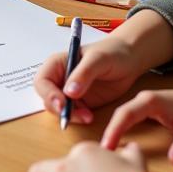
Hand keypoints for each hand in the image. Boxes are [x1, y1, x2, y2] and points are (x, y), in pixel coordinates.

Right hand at [34, 9, 172, 124]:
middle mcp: (60, 78)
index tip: (61, 104)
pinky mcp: (81, 103)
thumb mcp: (98, 59)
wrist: (130, 60)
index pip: (42, 81)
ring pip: (59, 109)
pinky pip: (73, 115)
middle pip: (48, 98)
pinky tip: (90, 117)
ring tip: (87, 117)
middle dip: (58, 109)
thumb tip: (69, 92)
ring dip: (70, 116)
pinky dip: (78, 119)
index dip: (48, 94)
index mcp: (57, 64)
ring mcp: (69, 92)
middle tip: (71, 117)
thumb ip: (83, 74)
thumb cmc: (112, 52)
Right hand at [100, 86, 172, 164]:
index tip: (107, 146)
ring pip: (121, 116)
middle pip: (119, 114)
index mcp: (150, 101)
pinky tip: (116, 143)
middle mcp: (143, 99)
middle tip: (101, 152)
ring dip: (113, 130)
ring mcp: (143, 103)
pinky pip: (127, 118)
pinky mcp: (145, 109)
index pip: (126, 114)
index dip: (115, 130)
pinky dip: (119, 129)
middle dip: (109, 132)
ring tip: (105, 150)